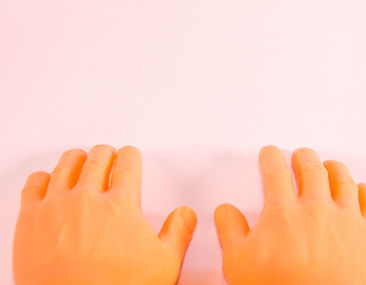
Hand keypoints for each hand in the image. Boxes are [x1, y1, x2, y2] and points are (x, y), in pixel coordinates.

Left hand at [13, 145, 196, 284]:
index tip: (130, 155)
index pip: (128, 163)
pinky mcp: (30, 219)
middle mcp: (87, 197)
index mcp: (120, 204)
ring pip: (66, 165)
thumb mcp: (164, 264)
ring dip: (77, 158)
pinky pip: (35, 184)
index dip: (131, 155)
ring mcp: (56, 206)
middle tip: (108, 154)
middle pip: (97, 158)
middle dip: (106, 153)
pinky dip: (43, 177)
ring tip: (80, 157)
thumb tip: (185, 214)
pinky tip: (47, 179)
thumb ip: (179, 232)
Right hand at [214, 146, 365, 284]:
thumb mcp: (239, 263)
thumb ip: (229, 230)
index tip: (270, 153)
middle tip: (299, 155)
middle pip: (311, 168)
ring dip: (333, 167)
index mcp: (283, 212)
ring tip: (328, 165)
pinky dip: (363, 190)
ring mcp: (346, 219)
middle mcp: (316, 208)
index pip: (275, 172)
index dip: (271, 157)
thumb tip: (225, 210)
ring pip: (342, 178)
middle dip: (302, 157)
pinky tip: (358, 189)